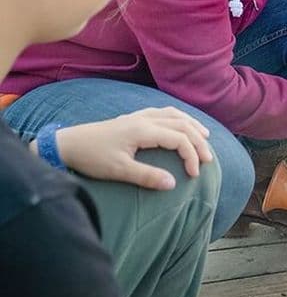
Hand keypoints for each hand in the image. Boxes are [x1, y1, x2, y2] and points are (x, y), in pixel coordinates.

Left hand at [31, 107, 213, 190]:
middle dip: (199, 141)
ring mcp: (139, 116)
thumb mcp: (119, 171)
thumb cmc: (92, 158)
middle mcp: (145, 118)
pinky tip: (181, 124)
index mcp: (143, 130)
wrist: (67, 144)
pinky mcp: (133, 118)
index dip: (192, 155)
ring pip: (174, 115)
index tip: (194, 175)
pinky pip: (164, 112)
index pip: (180, 138)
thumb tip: (173, 184)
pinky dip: (179, 118)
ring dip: (192, 125)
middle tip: (208, 159)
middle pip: (182, 124)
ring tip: (205, 136)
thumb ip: (147, 176)